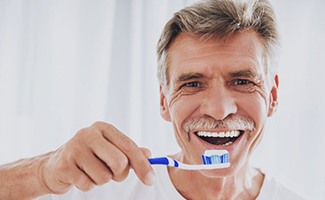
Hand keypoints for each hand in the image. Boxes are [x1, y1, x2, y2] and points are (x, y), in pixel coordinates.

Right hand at [39, 121, 154, 193]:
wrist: (55, 165)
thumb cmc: (89, 156)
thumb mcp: (110, 149)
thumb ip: (129, 151)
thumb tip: (149, 155)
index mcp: (103, 128)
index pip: (129, 146)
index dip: (143, 165)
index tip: (151, 180)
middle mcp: (88, 134)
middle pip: (119, 162)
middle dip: (119, 174)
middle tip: (111, 173)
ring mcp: (74, 148)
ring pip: (104, 177)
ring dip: (101, 180)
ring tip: (91, 172)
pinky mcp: (64, 165)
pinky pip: (88, 184)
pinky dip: (88, 185)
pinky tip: (79, 176)